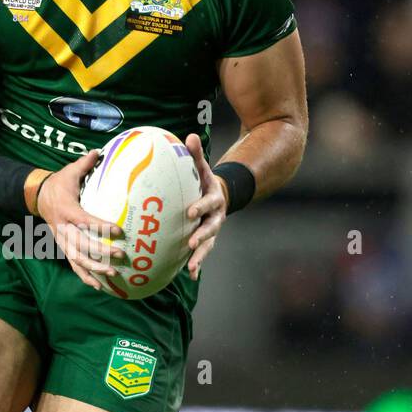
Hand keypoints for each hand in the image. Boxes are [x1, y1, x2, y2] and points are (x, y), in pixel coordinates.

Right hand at [36, 148, 125, 290]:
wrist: (37, 196)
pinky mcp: (63, 247)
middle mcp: (63, 228)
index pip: (84, 220)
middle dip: (100, 253)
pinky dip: (85, 276)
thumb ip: (84, 163)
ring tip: (113, 274)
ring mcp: (62, 240)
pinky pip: (74, 265)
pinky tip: (99, 286)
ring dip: (94, 268)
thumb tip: (99, 151)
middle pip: (81, 245)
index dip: (100, 226)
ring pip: (77, 259)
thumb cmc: (59, 183)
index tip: (119, 231)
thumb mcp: (69, 171)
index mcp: (66, 209)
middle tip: (120, 256)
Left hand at [184, 133, 227, 279]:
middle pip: (211, 228)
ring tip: (191, 268)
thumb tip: (189, 136)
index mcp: (214, 200)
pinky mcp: (207, 240)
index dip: (201, 207)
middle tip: (192, 242)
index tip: (190, 212)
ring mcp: (213, 230)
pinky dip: (198, 264)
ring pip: (208, 245)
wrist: (221, 196)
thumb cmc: (205, 181)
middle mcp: (216, 217)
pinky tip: (191, 275)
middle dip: (202, 236)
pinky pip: (203, 253)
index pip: (208, 203)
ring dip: (200, 256)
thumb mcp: (203, 168)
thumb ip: (196, 155)